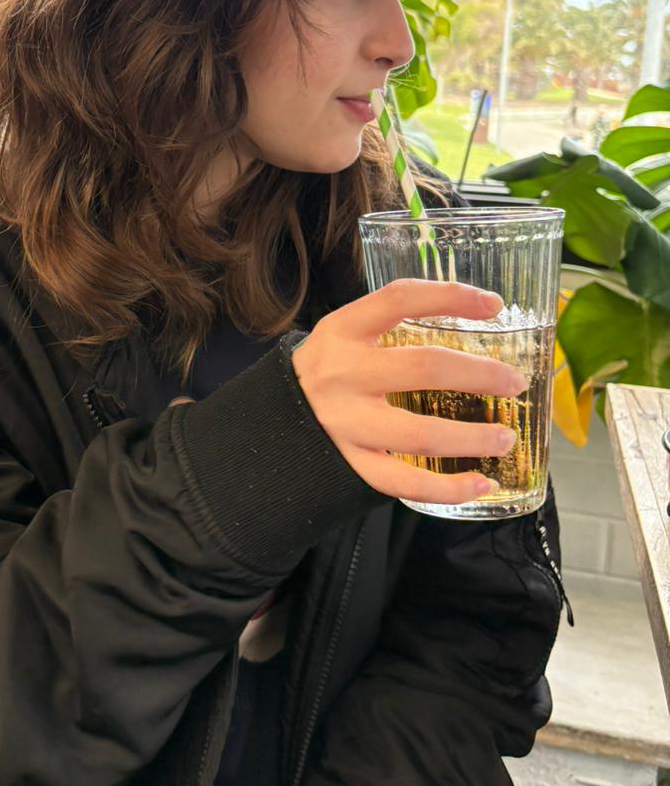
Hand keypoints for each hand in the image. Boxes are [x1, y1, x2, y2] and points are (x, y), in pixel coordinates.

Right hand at [289, 279, 528, 504]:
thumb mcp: (344, 335)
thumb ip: (391, 326)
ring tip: (505, 438)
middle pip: (422, 368)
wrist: (272, 417)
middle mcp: (342, 374)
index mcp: (342, 330)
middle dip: (479, 375)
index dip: (451, 297)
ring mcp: (344, 423)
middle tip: (514, 382)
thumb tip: (473, 317)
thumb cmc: (327, 369)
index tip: (495, 305)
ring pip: (419, 435)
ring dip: (471, 437)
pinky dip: (447, 488)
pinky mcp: (349, 462)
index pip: (400, 299)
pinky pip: (403, 482)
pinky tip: (481, 484)